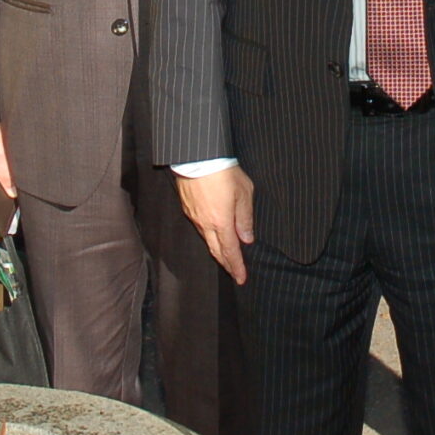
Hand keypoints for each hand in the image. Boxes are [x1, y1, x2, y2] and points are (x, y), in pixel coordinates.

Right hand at [176, 166, 254, 284]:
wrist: (197, 156)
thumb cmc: (223, 172)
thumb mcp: (244, 193)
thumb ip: (245, 218)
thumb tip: (246, 238)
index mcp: (221, 222)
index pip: (230, 251)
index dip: (236, 266)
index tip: (241, 278)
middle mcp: (205, 224)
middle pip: (216, 250)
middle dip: (226, 263)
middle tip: (233, 272)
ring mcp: (194, 216)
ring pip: (207, 240)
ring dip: (217, 250)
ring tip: (225, 256)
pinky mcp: (187, 207)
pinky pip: (199, 227)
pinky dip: (208, 236)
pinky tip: (213, 234)